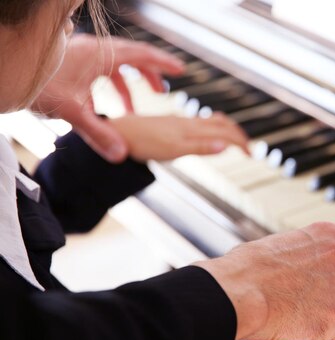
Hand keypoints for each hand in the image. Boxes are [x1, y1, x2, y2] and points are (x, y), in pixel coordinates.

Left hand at [31, 34, 184, 162]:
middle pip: (131, 58)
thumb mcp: (72, 111)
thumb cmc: (38, 85)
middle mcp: (93, 51)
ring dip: (130, 85)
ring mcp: (82, 56)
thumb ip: (99, 134)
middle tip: (163, 91)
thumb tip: (121, 154)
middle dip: (149, 75)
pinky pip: (102, 72)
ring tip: (139, 107)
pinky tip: (111, 109)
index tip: (179, 70)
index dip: (162, 63)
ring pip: (116, 66)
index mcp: (99, 55)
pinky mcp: (73, 63)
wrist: (7, 72)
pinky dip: (113, 89)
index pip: (140, 55)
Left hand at [108, 113, 248, 160]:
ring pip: (210, 122)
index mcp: (192, 128)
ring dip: (226, 131)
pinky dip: (211, 129)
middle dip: (238, 135)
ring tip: (234, 140)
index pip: (225, 132)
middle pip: (221, 124)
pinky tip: (205, 135)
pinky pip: (198, 124)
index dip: (240, 142)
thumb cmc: (143, 143)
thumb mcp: (174, 149)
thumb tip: (226, 147)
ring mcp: (179, 122)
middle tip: (249, 149)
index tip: (252, 154)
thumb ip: (200, 147)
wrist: (118, 133)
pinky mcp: (170, 124)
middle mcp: (189, 122)